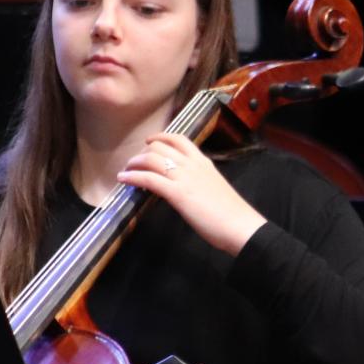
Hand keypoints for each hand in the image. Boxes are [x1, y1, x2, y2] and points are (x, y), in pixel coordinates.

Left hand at [118, 133, 266, 255]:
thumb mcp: (214, 188)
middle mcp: (192, 165)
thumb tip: (185, 186)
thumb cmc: (231, 213)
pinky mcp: (177, 193)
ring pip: (151, 159)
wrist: (240, 226)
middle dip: (142, 153)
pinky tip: (123, 180)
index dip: (160, 138)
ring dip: (134, 163)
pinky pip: (148, 178)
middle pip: (160, 147)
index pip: (179, 139)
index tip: (149, 142)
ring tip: (126, 171)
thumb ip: (199, 182)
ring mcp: (184, 178)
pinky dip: (132, 177)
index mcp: (203, 162)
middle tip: (134, 163)